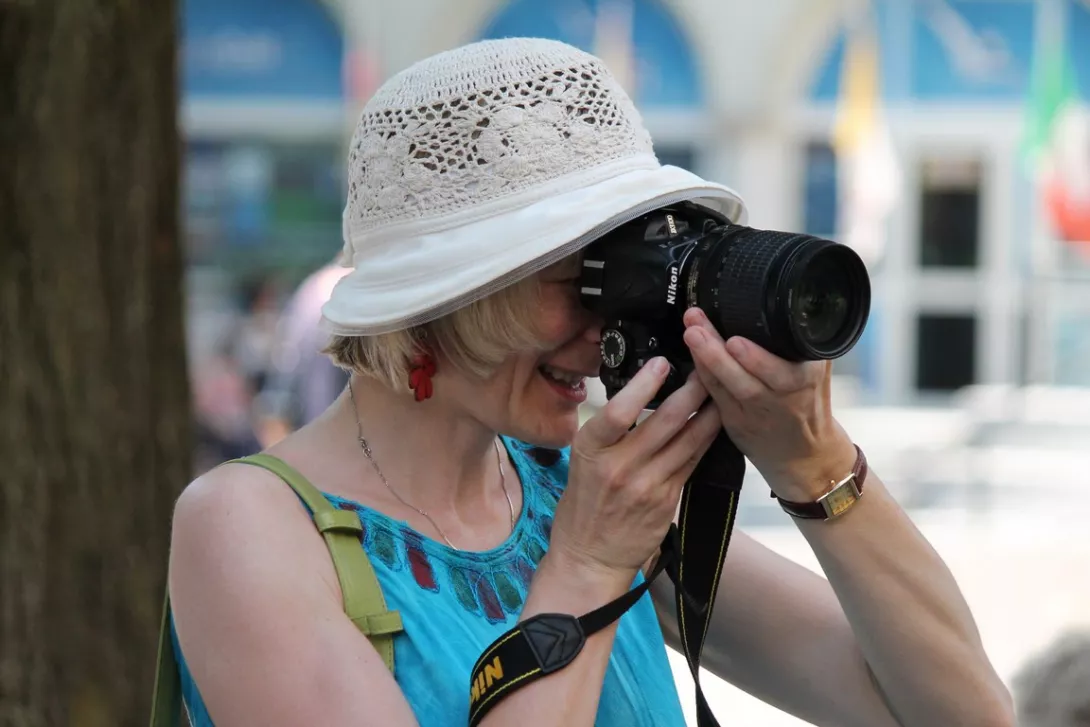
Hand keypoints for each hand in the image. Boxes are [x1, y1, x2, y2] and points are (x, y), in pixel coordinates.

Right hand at [549, 357, 721, 583]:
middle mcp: (619, 467)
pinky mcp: (667, 500)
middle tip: (705, 368)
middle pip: (664, 421)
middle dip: (691, 391)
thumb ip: (608, 434)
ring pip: (688, 440)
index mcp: (590, 451)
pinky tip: (714, 423)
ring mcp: (646, 486)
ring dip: (708, 413)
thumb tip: (637, 396)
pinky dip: (705, 439)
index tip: (661, 362)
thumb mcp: (582, 463)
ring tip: (719, 390)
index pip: (619, 411)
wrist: (590, 557)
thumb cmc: (583, 507)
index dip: (644, 384)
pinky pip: (692, 462)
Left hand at [681, 307, 856, 501]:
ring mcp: (758, 413)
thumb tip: (780, 303)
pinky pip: (716, 397)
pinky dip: (702, 377)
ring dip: (706, 361)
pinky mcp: (737, 424)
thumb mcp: (818, 370)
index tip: (736, 341)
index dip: (758, 358)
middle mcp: (782, 399)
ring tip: (691, 335)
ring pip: (728, 387)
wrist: (806, 454)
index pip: (785, 367)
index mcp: (808, 379)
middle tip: (697, 329)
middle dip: (720, 354)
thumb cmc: (809, 403)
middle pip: (749, 378)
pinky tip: (690, 356)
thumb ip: (801, 342)